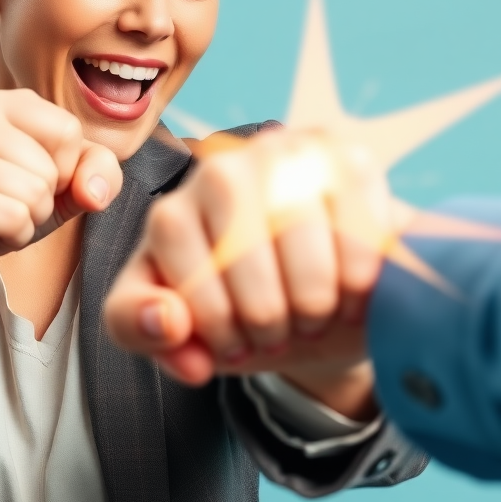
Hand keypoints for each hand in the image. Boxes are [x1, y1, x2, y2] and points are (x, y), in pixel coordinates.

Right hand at [0, 88, 121, 352]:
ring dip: (26, 221)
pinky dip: (11, 236)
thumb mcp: (58, 187)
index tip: (26, 178)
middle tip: (1, 204)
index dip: (63, 170)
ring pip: (35, 194)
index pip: (68, 130)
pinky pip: (15, 218)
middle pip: (52, 167)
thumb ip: (96, 175)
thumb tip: (96, 191)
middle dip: (41, 201)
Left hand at [104, 128, 385, 411]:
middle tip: (277, 335)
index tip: (232, 344)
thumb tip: (168, 320)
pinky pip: (358, 232)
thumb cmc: (237, 310)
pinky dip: (360, 283)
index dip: (212, 319)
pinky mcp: (350, 162)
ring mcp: (288, 157)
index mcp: (172, 213)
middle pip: (241, 253)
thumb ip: (140, 326)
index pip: (179, 266)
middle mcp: (225, 168)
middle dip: (265, 319)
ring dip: (314, 304)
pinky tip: (352, 296)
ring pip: (300, 241)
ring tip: (312, 317)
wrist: (311, 301)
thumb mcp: (176, 327)